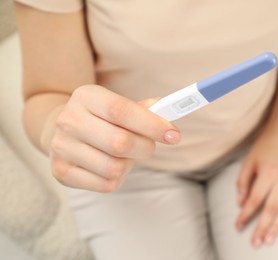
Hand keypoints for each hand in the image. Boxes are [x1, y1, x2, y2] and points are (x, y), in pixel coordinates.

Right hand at [47, 85, 179, 191]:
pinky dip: (118, 178)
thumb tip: (165, 109)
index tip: (174, 135)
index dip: (152, 124)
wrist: (62, 130)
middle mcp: (69, 120)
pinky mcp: (61, 172)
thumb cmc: (100, 118)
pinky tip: (111, 165)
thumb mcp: (116, 104)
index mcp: (85, 96)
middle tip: (149, 146)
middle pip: (120, 143)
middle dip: (145, 148)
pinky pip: (106, 184)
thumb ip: (142, 109)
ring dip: (129, 164)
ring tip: (124, 155)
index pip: (122, 111)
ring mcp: (61, 148)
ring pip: (115, 168)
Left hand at [235, 131, 277, 247]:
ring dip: (277, 227)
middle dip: (262, 227)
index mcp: (268, 173)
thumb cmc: (263, 149)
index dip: (246, 214)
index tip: (238, 225)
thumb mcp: (248, 162)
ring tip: (269, 240)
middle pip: (271, 209)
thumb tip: (241, 203)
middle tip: (256, 242)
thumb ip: (243, 182)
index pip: (255, 200)